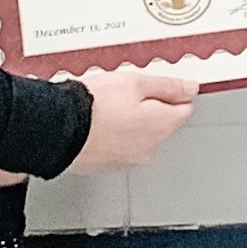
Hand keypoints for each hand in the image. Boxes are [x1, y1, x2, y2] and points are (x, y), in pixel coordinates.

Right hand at [66, 65, 197, 174]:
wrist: (56, 129)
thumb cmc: (93, 107)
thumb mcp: (135, 82)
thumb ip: (168, 86)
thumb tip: (190, 89)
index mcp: (162, 126)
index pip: (184, 108)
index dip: (171, 92)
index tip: (155, 85)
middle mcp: (149, 148)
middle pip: (161, 122)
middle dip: (148, 107)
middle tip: (123, 93)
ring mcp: (128, 160)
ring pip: (138, 135)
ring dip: (128, 121)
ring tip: (106, 107)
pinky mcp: (107, 165)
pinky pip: (118, 146)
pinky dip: (112, 135)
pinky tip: (96, 122)